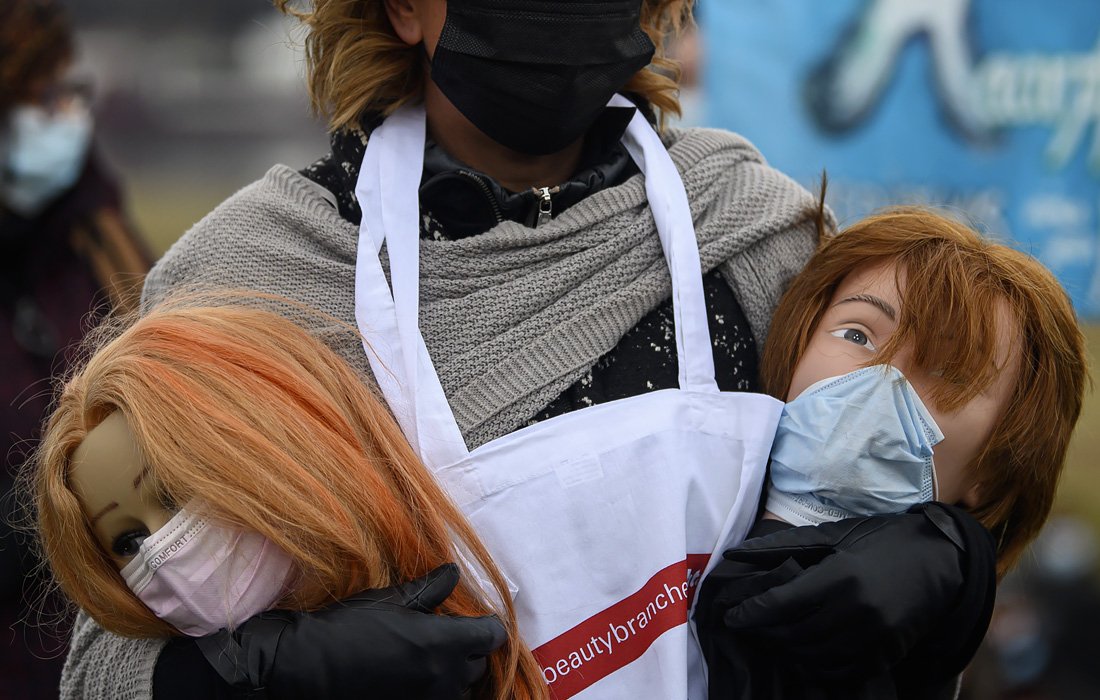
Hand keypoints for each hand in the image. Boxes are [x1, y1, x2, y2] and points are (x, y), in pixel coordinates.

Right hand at [196, 563, 506, 699]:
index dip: (486, 624)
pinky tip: (416, 678)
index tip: (474, 618)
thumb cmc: (346, 629)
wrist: (304, 670)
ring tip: (431, 660)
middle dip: (469, 649)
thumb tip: (454, 574)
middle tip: (447, 635)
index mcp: (444, 643)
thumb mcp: (389, 601)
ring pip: (462, 690)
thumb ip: (429, 590)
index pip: (492, 635)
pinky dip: (435, 691)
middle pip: (479, 664)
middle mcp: (443, 677)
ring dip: (455, 675)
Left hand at [706, 503, 994, 680]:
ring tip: (771, 640)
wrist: (942, 559)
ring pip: (814, 657)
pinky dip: (816, 669)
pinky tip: (803, 656)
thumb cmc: (883, 540)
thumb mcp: (837, 535)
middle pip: (794, 634)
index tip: (730, 617)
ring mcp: (875, 637)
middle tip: (748, 628)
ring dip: (786, 652)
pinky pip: (842, 673)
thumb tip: (739, 552)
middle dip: (763, 633)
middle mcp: (856, 610)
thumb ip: (788, 545)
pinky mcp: (888, 654)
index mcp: (840, 576)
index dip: (750, 614)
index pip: (782, 604)